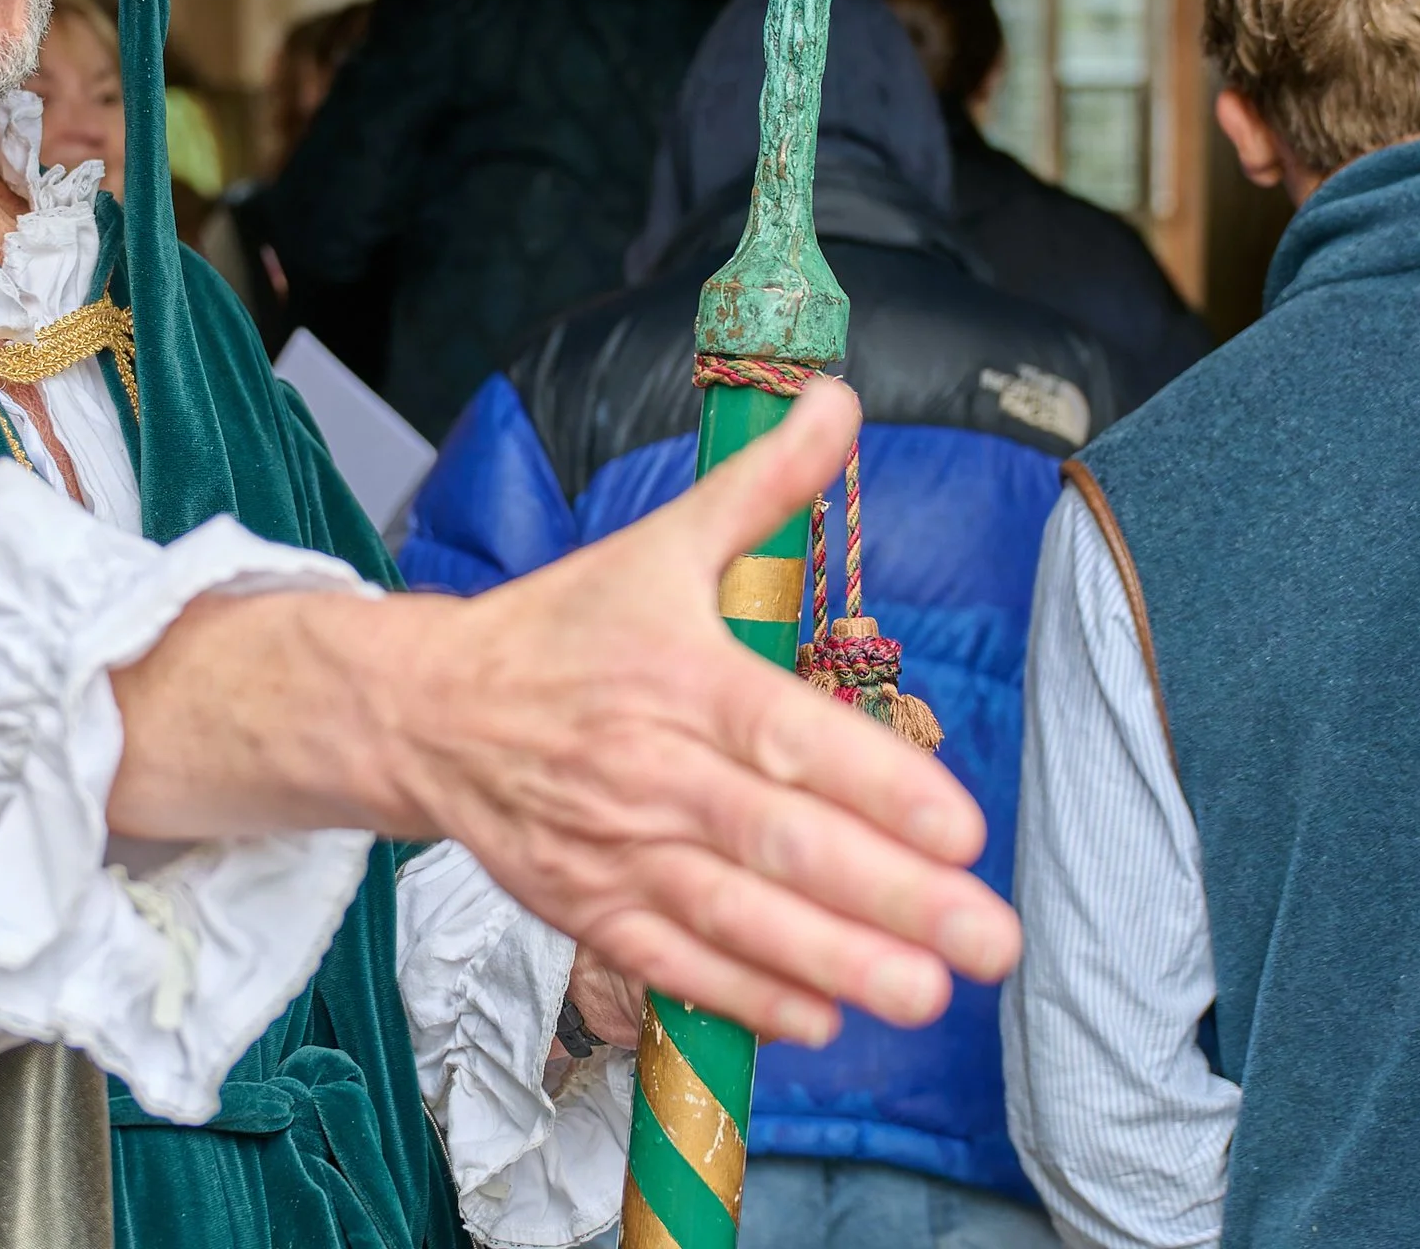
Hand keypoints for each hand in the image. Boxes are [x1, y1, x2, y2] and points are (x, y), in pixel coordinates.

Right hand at [108, 377, 1019, 1047]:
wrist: (430, 708)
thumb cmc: (563, 627)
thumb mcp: (660, 544)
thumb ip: (763, 487)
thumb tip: (842, 401)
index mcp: (678, 676)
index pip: (786, 736)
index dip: (874, 785)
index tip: (960, 826)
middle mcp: (651, 769)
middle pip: (776, 842)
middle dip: (891, 897)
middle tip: (989, 938)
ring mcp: (616, 848)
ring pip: (733, 916)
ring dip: (834, 960)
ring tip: (926, 994)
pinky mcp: (589, 906)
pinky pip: (672, 963)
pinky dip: (744, 996)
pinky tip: (820, 1018)